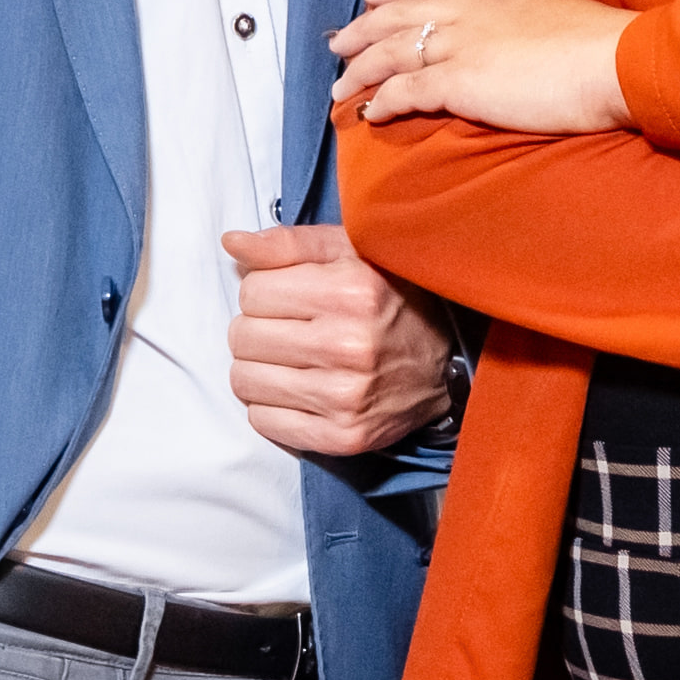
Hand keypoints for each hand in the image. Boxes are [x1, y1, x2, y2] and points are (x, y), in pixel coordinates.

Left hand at [224, 223, 450, 456]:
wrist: (447, 364)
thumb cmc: (391, 298)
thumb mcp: (350, 253)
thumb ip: (289, 244)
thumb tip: (232, 243)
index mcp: (351, 292)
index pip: (252, 292)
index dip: (265, 291)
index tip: (291, 297)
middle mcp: (349, 346)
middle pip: (243, 337)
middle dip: (258, 329)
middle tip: (290, 329)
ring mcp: (346, 397)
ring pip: (245, 381)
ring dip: (259, 368)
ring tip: (292, 360)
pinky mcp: (343, 436)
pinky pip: (264, 422)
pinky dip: (271, 405)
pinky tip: (299, 390)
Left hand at [331, 0, 630, 136]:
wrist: (616, 61)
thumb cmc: (605, 48)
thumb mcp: (563, 19)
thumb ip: (535, 27)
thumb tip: (534, 44)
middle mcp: (473, 11)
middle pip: (401, 12)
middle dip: (365, 26)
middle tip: (339, 39)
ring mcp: (462, 43)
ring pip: (392, 50)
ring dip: (361, 68)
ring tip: (339, 83)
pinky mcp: (459, 81)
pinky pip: (404, 89)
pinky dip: (381, 100)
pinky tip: (369, 112)